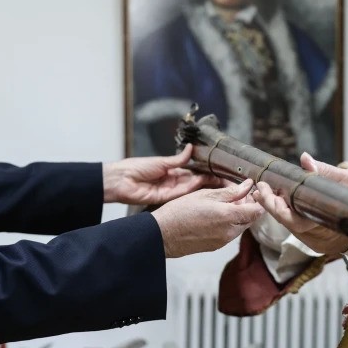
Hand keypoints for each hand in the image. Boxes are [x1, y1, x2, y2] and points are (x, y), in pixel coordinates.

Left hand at [102, 144, 220, 205]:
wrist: (120, 181)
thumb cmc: (136, 167)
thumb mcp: (161, 161)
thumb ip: (178, 159)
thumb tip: (191, 148)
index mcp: (172, 170)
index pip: (194, 171)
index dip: (206, 171)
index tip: (220, 170)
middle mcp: (174, 181)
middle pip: (196, 181)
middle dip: (211, 180)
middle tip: (227, 180)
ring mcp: (171, 191)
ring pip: (192, 189)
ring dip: (205, 186)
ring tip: (221, 182)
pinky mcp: (167, 199)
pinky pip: (182, 195)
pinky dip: (193, 191)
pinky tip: (204, 187)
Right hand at [151, 179, 264, 257]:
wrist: (163, 234)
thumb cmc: (180, 211)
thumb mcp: (205, 195)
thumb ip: (230, 192)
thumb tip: (248, 186)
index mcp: (229, 216)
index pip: (256, 210)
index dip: (257, 199)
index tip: (252, 191)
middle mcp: (230, 231)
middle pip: (250, 219)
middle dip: (248, 206)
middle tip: (238, 194)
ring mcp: (223, 241)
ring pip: (240, 226)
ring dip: (238, 215)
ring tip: (224, 203)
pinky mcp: (216, 246)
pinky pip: (230, 233)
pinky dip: (229, 223)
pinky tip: (216, 215)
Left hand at [252, 152, 347, 254]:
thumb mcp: (346, 181)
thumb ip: (325, 171)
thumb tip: (305, 158)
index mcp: (325, 223)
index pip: (294, 221)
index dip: (277, 208)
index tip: (268, 191)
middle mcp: (316, 236)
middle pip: (285, 222)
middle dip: (270, 204)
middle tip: (261, 187)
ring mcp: (312, 239)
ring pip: (287, 223)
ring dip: (273, 206)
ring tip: (261, 190)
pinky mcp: (311, 237)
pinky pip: (292, 223)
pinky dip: (281, 210)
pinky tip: (272, 198)